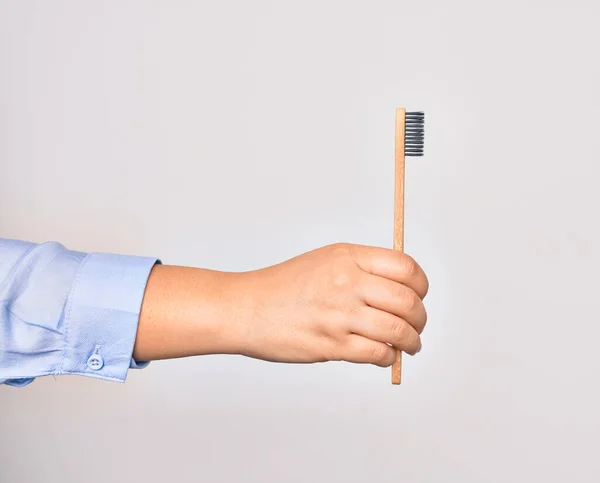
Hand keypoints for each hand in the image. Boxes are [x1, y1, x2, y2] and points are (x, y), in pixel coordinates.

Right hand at [230, 243, 428, 365]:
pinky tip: (383, 355)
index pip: (406, 268)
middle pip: (408, 302)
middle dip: (420, 318)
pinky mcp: (331, 344)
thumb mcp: (325, 260)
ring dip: (411, 342)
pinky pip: (377, 353)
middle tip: (417, 326)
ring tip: (409, 345)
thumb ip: (362, 268)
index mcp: (348, 257)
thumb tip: (401, 290)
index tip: (418, 296)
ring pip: (397, 330)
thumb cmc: (284, 286)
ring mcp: (340, 314)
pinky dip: (388, 357)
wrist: (247, 308)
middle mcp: (347, 282)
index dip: (420, 286)